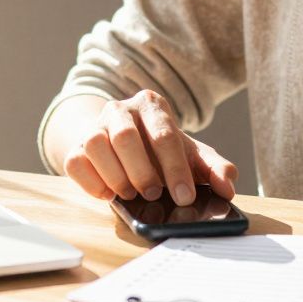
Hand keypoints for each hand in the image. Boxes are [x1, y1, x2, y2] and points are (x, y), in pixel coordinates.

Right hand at [61, 89, 237, 204]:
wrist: (125, 147)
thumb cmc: (162, 152)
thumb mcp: (192, 156)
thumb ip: (214, 169)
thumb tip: (228, 187)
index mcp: (152, 105)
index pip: (164, 134)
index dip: (175, 168)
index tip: (185, 196)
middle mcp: (120, 109)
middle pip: (125, 136)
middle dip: (141, 171)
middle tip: (154, 194)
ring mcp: (94, 126)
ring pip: (94, 144)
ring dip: (115, 175)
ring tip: (131, 194)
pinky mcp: (75, 146)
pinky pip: (75, 161)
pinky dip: (91, 182)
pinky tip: (109, 194)